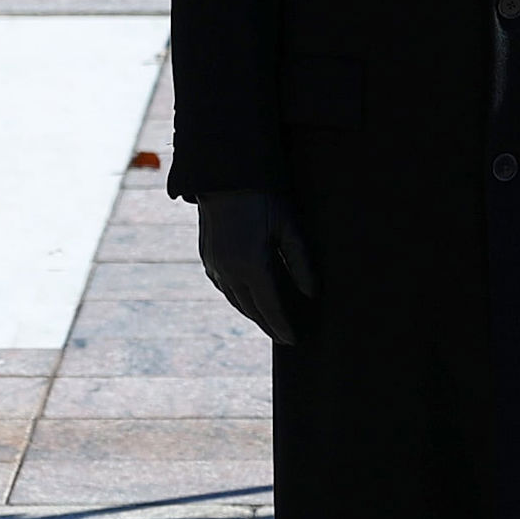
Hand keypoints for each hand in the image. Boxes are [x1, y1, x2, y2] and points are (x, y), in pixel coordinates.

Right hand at [195, 189, 318, 344]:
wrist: (224, 178)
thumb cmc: (264, 199)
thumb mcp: (289, 228)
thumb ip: (301, 262)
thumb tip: (312, 293)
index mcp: (252, 266)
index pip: (270, 308)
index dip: (282, 326)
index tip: (293, 341)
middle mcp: (229, 271)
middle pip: (251, 309)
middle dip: (268, 325)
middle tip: (284, 337)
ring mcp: (215, 265)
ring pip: (235, 300)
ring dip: (252, 313)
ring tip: (269, 322)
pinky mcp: (207, 258)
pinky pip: (224, 287)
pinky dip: (238, 298)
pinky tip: (248, 299)